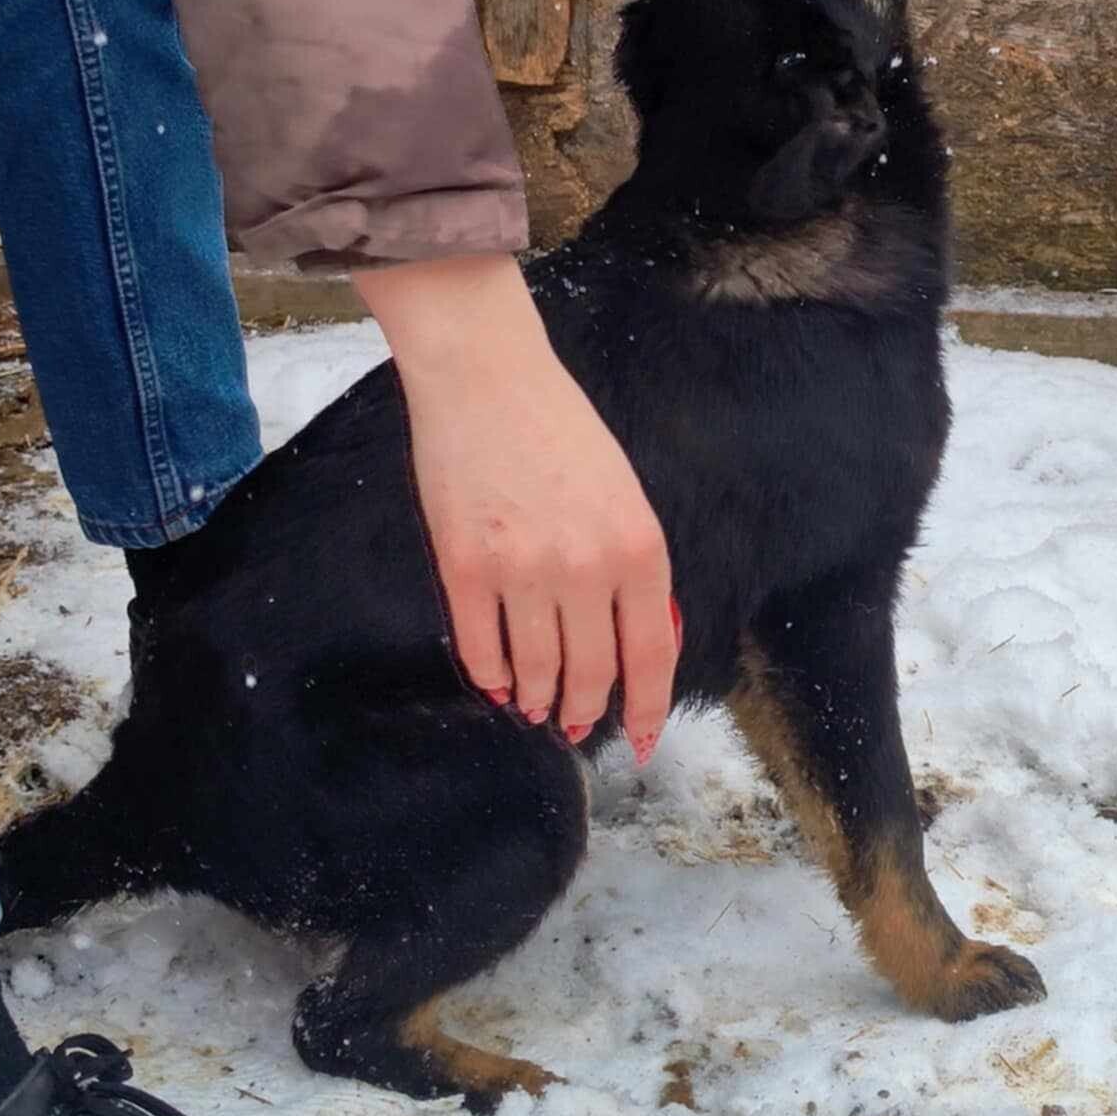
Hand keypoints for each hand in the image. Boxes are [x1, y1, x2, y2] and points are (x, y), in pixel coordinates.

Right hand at [352, 254, 676, 762]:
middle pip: (591, 674)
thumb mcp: (624, 492)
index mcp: (637, 546)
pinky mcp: (465, 568)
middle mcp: (585, 567)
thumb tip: (631, 634)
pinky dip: (492, 676)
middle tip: (578, 722)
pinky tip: (499, 681)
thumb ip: (632, 564)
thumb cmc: (559, 426)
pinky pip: (482, 649)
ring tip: (538, 706)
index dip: (647, 709)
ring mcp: (522, 571)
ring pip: (536, 671)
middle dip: (586, 710)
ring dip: (538, 699)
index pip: (652, 655)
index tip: (641, 738)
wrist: (487, 377)